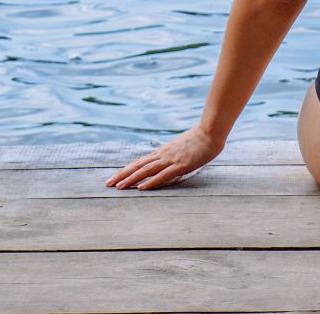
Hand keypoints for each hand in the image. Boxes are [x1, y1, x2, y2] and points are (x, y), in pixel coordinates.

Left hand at [105, 126, 223, 190]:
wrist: (210, 131)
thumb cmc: (200, 139)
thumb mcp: (182, 146)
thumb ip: (174, 153)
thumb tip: (169, 159)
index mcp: (163, 151)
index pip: (140, 162)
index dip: (126, 170)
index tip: (115, 177)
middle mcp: (163, 155)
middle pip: (138, 166)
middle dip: (122, 175)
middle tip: (108, 184)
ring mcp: (171, 160)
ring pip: (146, 171)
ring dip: (132, 179)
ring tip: (119, 188)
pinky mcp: (181, 165)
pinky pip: (163, 175)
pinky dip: (151, 182)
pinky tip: (142, 188)